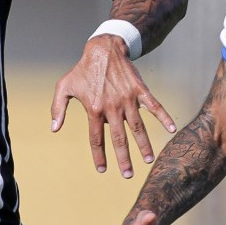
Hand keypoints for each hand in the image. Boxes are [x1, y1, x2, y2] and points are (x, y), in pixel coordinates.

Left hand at [50, 35, 175, 177]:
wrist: (104, 49)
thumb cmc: (82, 69)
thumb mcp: (64, 86)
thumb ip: (57, 108)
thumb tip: (54, 128)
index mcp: (94, 109)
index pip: (96, 138)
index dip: (99, 155)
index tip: (102, 169)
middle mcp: (112, 107)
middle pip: (119, 138)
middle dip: (124, 159)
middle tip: (127, 175)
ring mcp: (128, 99)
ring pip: (138, 127)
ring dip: (144, 145)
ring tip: (147, 160)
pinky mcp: (140, 91)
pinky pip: (154, 107)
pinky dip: (164, 118)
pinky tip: (172, 129)